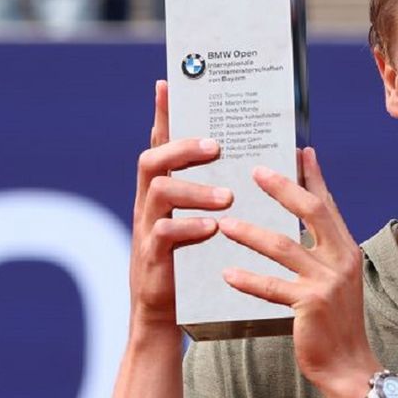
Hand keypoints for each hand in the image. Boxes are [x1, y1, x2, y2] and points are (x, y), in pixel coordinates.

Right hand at [129, 80, 233, 328]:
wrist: (166, 315)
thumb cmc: (191, 260)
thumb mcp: (202, 218)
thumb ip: (216, 188)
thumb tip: (250, 156)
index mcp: (164, 189)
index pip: (161, 143)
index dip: (162, 114)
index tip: (167, 83)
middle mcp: (149, 203)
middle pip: (152, 160)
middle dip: (182, 147)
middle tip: (215, 146)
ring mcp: (147, 229)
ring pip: (159, 192)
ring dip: (195, 189)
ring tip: (227, 197)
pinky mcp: (151, 258)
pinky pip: (162, 234)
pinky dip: (188, 227)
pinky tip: (211, 229)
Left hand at [218, 148, 380, 397]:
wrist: (347, 364)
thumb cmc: (333, 320)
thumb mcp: (335, 278)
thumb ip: (321, 249)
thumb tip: (300, 221)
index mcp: (346, 248)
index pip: (327, 204)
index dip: (313, 176)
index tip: (299, 150)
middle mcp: (342, 258)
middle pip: (312, 211)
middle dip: (283, 188)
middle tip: (254, 171)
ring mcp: (328, 281)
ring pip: (284, 246)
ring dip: (252, 233)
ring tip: (225, 224)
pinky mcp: (311, 304)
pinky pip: (273, 287)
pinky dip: (249, 279)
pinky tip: (228, 273)